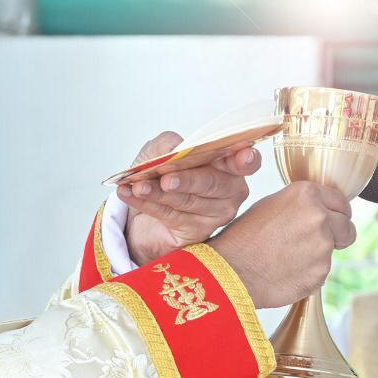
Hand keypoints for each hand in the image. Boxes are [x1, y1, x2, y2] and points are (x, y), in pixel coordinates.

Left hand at [117, 132, 258, 265]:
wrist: (144, 216)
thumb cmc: (161, 177)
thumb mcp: (160, 153)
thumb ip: (168, 144)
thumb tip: (174, 149)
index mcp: (228, 164)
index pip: (246, 162)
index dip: (246, 159)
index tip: (244, 155)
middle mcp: (229, 190)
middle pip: (212, 182)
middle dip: (187, 179)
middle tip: (165, 178)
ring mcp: (216, 214)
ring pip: (188, 200)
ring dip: (158, 192)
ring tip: (137, 186)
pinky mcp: (197, 232)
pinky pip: (171, 215)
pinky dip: (147, 203)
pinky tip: (131, 194)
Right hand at [205, 182, 354, 308]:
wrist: (229, 271)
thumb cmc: (242, 238)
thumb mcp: (270, 206)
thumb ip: (301, 205)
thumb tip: (321, 211)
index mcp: (306, 194)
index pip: (341, 201)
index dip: (336, 212)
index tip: (332, 219)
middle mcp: (319, 216)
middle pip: (347, 226)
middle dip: (337, 234)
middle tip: (315, 242)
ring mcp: (323, 246)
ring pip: (333, 251)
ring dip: (318, 255)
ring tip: (288, 258)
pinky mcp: (321, 272)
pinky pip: (322, 271)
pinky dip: (309, 273)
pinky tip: (286, 271)